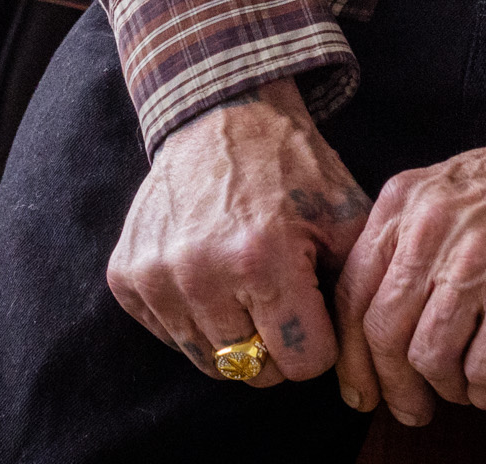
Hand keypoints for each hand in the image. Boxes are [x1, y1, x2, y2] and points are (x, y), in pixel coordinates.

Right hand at [107, 78, 369, 393]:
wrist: (220, 113)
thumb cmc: (291, 168)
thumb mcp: (346, 215)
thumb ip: (359, 288)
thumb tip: (360, 354)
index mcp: (263, 259)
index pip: (303, 364)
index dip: (320, 341)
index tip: (315, 306)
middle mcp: (201, 273)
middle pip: (253, 372)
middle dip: (276, 345)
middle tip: (279, 296)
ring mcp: (156, 275)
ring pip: (209, 362)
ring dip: (233, 335)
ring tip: (244, 285)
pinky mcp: (125, 275)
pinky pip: (169, 337)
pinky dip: (192, 319)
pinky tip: (208, 275)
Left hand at [334, 142, 485, 423]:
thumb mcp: (446, 187)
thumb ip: (407, 234)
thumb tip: (376, 307)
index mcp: (403, 203)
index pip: (353, 291)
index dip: (352, 352)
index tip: (360, 386)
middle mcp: (429, 233)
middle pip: (381, 331)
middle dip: (391, 385)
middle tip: (409, 409)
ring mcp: (472, 267)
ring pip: (427, 357)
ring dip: (445, 388)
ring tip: (463, 388)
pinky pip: (483, 371)